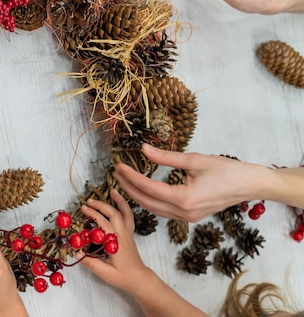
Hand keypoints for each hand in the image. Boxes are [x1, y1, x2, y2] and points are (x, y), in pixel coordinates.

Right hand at [77, 190, 151, 294]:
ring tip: (113, 191)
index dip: (94, 215)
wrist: (139, 280)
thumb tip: (76, 253)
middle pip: (114, 214)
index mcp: (117, 243)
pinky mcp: (129, 235)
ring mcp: (128, 234)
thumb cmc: (124, 277)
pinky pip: (128, 218)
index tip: (83, 208)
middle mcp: (124, 236)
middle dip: (101, 205)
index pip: (105, 224)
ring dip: (119, 202)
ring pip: (126, 214)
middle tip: (89, 201)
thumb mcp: (106, 274)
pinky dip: (125, 208)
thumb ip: (91, 263)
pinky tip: (119, 204)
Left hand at [113, 144, 273, 221]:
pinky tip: (142, 191)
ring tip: (124, 181)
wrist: (251, 185)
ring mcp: (188, 217)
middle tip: (116, 174)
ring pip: (154, 209)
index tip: (118, 165)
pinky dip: (150, 201)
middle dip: (129, 188)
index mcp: (184, 199)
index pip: (148, 188)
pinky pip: (164, 211)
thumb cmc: (227, 170)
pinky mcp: (191, 216)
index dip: (131, 177)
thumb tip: (143, 149)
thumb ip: (166, 157)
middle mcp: (184, 212)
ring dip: (137, 195)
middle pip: (147, 202)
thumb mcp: (195, 160)